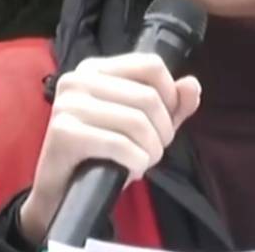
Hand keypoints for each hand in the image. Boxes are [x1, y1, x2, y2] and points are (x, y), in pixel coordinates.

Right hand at [18, 53, 201, 244]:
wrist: (64, 189)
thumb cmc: (105, 151)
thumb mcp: (148, 123)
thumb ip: (174, 104)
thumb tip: (191, 85)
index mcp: (97, 68)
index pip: (151, 65)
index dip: (170, 95)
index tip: (166, 121)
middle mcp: (78, 79)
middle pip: (148, 96)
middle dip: (163, 130)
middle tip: (153, 149)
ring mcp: (68, 104)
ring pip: (137, 121)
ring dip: (151, 149)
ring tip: (144, 160)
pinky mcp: (63, 132)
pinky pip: (118, 144)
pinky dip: (136, 161)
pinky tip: (131, 169)